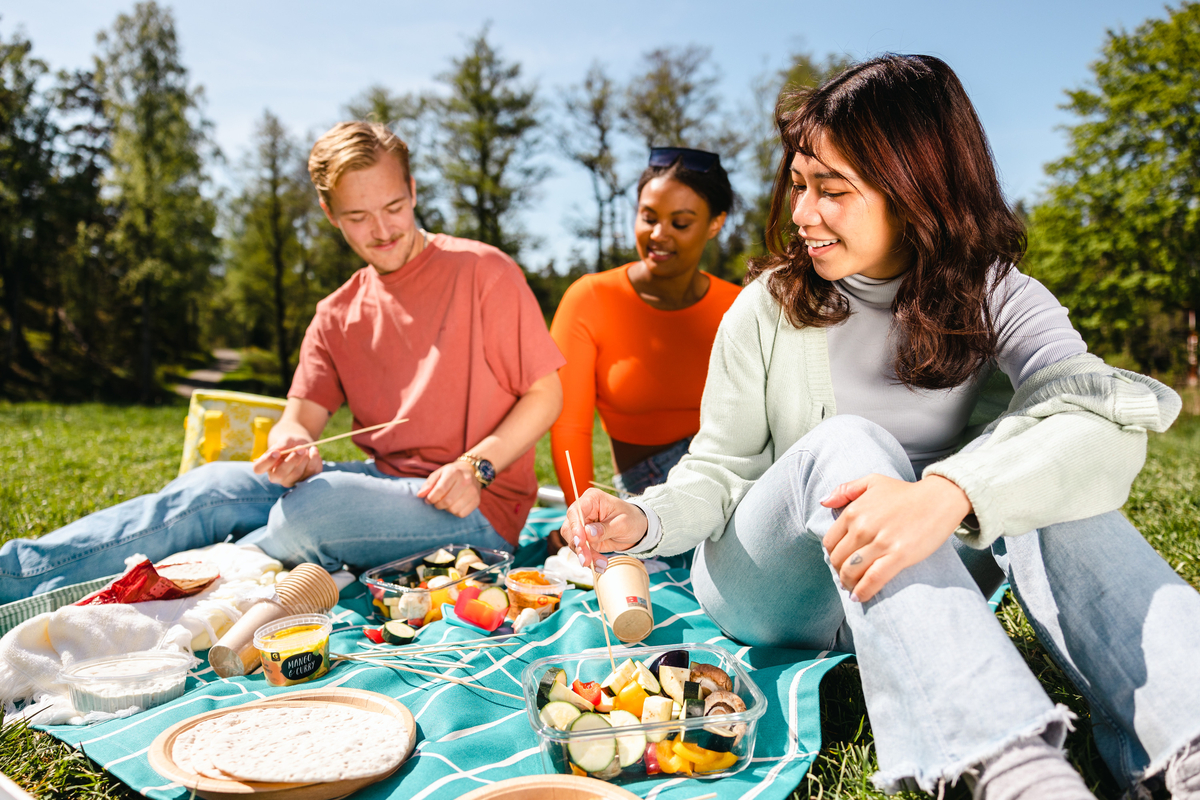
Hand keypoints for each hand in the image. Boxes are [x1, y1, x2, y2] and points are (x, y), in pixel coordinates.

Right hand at [253, 442, 322, 487]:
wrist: (302, 444)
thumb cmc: (290, 442)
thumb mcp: (285, 439)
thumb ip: (281, 445)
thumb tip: (277, 451)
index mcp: (266, 465)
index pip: (258, 468)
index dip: (266, 462)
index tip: (276, 453)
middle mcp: (276, 476)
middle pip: (280, 474)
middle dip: (292, 460)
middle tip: (301, 448)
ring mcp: (291, 480)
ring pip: (297, 474)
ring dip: (305, 459)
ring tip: (308, 448)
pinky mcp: (305, 480)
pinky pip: (311, 474)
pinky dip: (315, 460)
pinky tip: (314, 452)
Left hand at [417, 461, 482, 517]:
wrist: (471, 470)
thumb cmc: (451, 473)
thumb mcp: (438, 473)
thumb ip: (428, 484)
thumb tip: (420, 495)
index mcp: (454, 472)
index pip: (440, 490)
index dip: (431, 498)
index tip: (428, 499)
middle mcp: (466, 481)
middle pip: (447, 501)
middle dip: (437, 505)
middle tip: (436, 502)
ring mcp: (473, 491)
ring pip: (454, 509)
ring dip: (446, 509)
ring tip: (446, 502)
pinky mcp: (477, 500)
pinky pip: (462, 514)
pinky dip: (455, 512)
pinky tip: (455, 505)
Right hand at [560, 488, 648, 570]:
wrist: (638, 528)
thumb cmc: (632, 519)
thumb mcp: (622, 523)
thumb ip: (604, 529)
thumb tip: (587, 533)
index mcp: (592, 499)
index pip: (575, 511)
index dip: (575, 527)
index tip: (580, 542)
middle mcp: (584, 511)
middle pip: (570, 529)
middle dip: (579, 547)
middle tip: (587, 560)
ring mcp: (583, 525)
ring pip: (574, 542)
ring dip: (585, 555)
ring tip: (601, 564)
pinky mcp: (585, 538)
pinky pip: (582, 550)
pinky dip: (590, 559)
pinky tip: (600, 565)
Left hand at [822, 474, 971, 602]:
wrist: (939, 499)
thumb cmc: (905, 492)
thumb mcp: (872, 481)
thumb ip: (845, 490)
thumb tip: (823, 502)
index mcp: (854, 511)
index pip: (830, 542)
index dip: (833, 556)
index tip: (840, 562)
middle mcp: (863, 527)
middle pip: (839, 560)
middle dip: (839, 572)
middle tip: (847, 578)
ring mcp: (881, 542)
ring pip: (852, 571)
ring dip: (848, 584)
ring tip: (852, 589)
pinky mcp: (899, 555)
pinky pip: (873, 579)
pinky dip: (863, 591)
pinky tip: (860, 597)